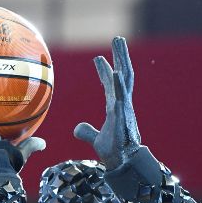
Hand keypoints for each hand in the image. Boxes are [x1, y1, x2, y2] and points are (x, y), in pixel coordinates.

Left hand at [74, 36, 141, 170]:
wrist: (123, 164)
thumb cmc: (114, 153)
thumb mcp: (96, 140)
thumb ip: (87, 132)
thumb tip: (77, 129)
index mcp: (116, 108)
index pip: (110, 85)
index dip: (104, 71)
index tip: (98, 58)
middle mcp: (122, 104)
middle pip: (123, 74)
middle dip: (120, 55)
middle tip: (117, 38)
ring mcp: (124, 108)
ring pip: (125, 79)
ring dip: (121, 59)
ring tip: (118, 42)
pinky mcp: (123, 117)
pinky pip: (121, 97)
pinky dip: (118, 84)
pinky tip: (114, 72)